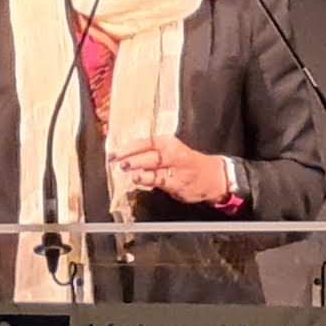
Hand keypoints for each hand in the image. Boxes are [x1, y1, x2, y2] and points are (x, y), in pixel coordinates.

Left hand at [111, 135, 236, 206]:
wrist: (212, 176)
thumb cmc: (186, 163)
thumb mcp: (170, 151)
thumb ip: (148, 153)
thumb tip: (122, 157)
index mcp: (168, 142)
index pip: (146, 141)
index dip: (128, 147)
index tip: (113, 152)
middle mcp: (172, 153)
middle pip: (150, 153)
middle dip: (131, 156)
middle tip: (117, 159)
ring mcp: (176, 169)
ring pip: (156, 166)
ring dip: (140, 167)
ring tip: (127, 168)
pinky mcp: (178, 184)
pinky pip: (161, 181)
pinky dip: (149, 180)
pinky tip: (139, 179)